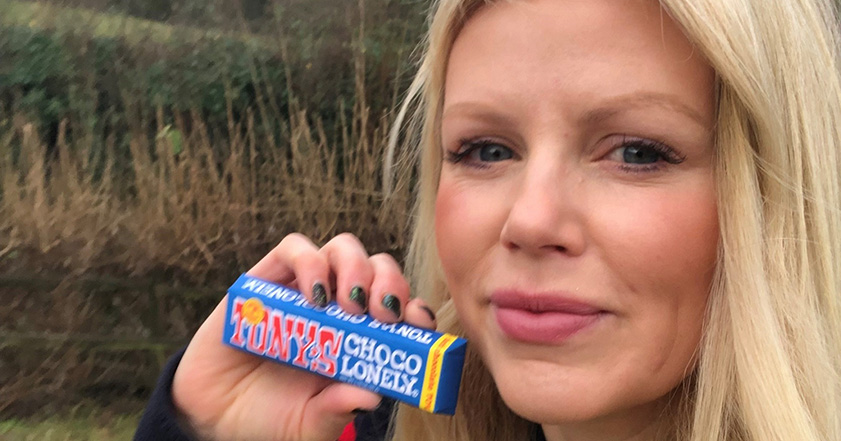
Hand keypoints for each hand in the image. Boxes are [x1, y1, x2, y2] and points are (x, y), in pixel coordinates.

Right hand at [171, 233, 436, 440]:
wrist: (212, 416)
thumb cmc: (271, 418)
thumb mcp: (311, 425)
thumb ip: (337, 410)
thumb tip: (370, 396)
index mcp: (359, 337)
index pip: (399, 307)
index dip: (414, 308)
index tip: (417, 323)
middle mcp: (337, 307)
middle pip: (378, 268)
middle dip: (390, 282)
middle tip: (383, 314)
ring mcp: (303, 289)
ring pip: (343, 249)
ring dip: (355, 267)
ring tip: (349, 304)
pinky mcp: (266, 278)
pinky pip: (294, 248)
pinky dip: (310, 262)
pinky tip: (314, 295)